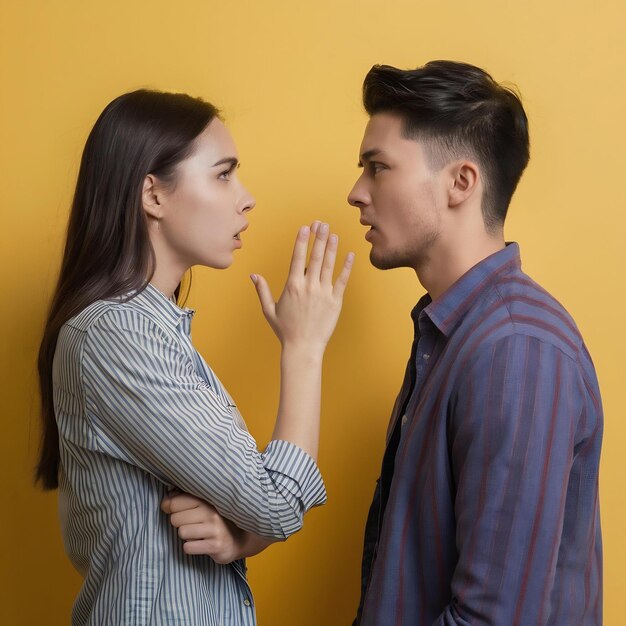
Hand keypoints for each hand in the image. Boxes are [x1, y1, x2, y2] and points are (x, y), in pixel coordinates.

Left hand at [161, 492, 243, 563]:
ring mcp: (214, 529)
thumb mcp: (204, 505)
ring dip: (185, 536)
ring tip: (196, 533)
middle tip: (190, 523)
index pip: (176, 502)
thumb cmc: (216, 520)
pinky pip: (188, 547)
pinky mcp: (215, 545)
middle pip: (175, 518)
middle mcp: (211, 512)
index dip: (169, 507)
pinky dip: (191, 547)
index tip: (174, 509)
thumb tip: (167, 497)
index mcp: (207, 499)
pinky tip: (200, 543)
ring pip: (182, 532)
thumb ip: (186, 498)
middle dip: (179, 523)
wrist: (239, 539)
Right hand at [251, 221, 353, 352]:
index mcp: (292, 286)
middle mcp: (308, 286)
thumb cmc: (285, 330)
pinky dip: (347, 267)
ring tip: (333, 233)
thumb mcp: (269, 310)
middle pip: (315, 257)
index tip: (305, 227)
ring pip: (329, 265)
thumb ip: (262, 290)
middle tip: (322, 223)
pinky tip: (350, 254)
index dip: (302, 240)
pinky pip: (342, 281)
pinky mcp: (335, 301)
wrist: (303, 348)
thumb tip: (253, 275)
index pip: (298, 257)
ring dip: (331, 247)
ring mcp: (323, 293)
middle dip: (319, 238)